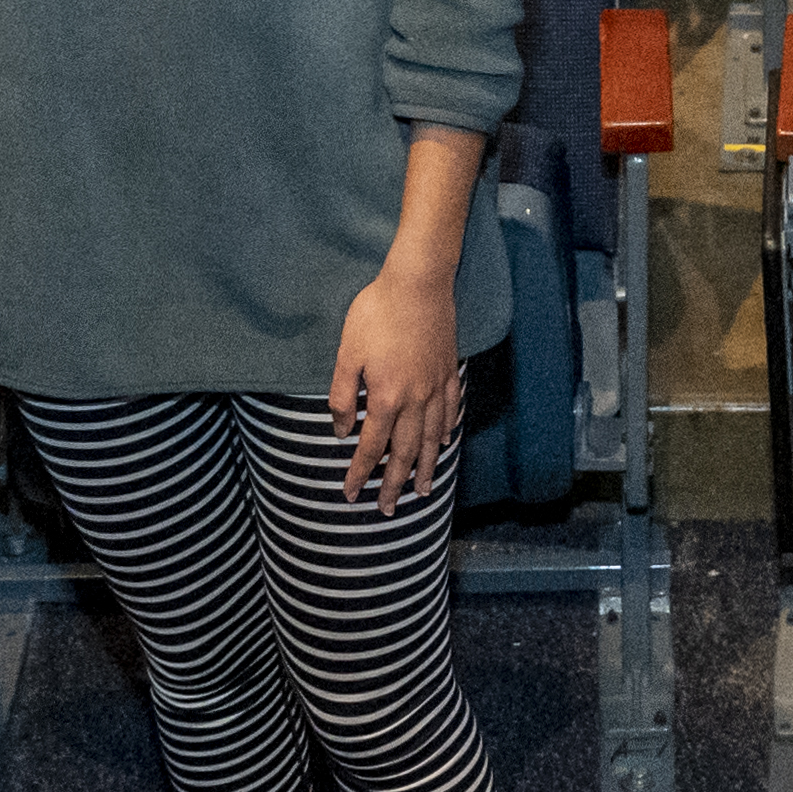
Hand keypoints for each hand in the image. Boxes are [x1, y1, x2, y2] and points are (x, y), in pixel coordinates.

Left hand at [332, 260, 463, 508]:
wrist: (418, 283)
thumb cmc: (377, 313)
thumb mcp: (347, 353)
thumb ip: (342, 395)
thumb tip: (342, 430)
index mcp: (386, 397)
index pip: (371, 447)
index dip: (360, 473)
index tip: (351, 494)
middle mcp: (416, 400)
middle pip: (406, 453)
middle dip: (395, 484)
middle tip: (387, 509)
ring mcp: (437, 387)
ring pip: (433, 439)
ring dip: (426, 468)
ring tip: (422, 491)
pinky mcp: (449, 371)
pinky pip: (451, 411)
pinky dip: (447, 432)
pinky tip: (444, 443)